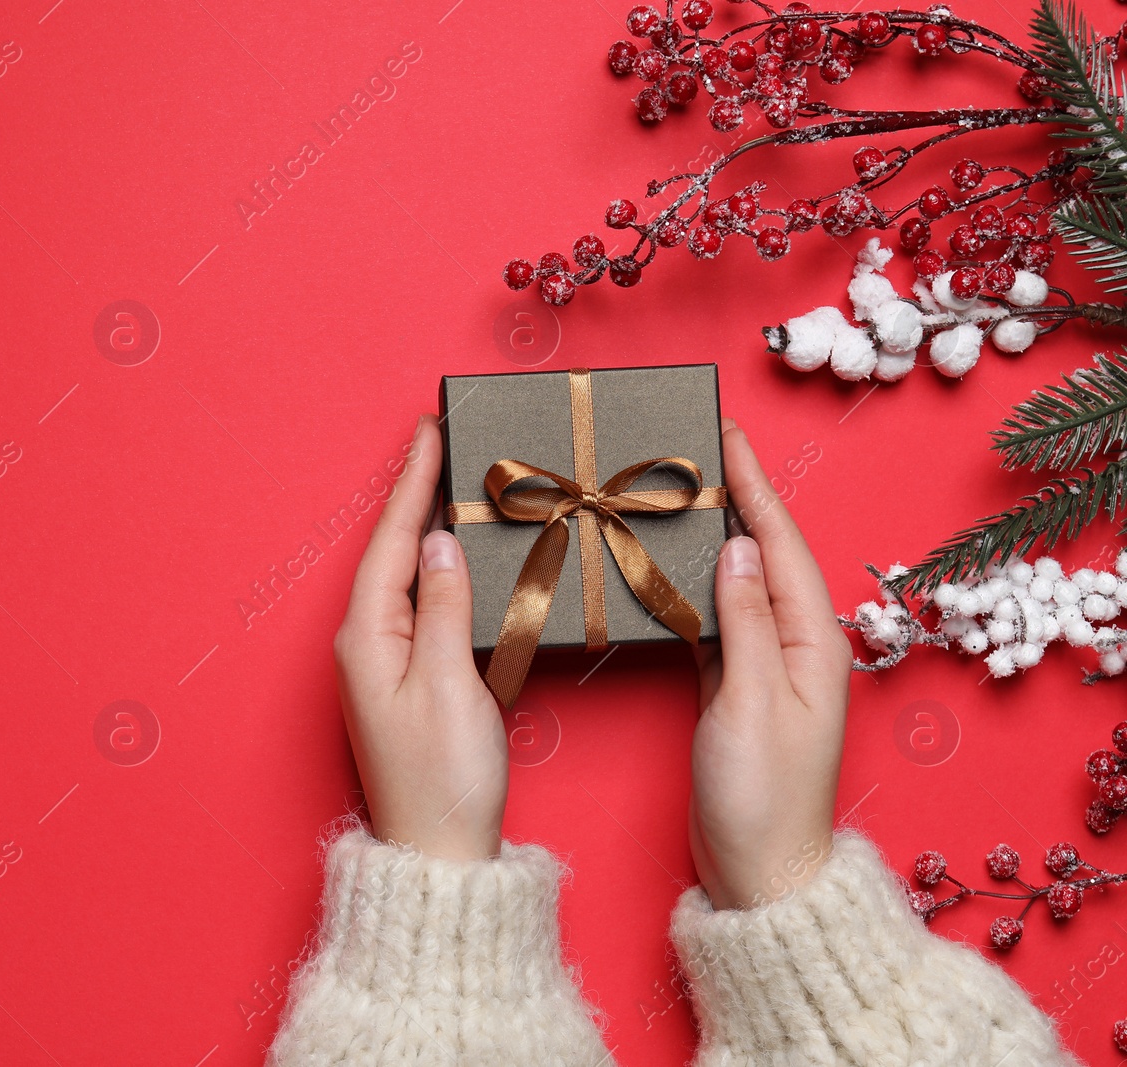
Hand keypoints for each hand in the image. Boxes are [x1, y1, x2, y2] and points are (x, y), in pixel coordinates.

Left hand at [333, 414, 506, 860]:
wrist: (438, 853)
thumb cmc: (444, 779)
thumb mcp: (450, 686)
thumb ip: (444, 609)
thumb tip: (439, 544)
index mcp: (368, 637)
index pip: (392, 541)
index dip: (412, 484)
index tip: (428, 432)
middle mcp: (365, 644)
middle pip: (392, 551)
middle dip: (417, 496)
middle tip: (443, 441)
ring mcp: (382, 664)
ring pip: (405, 576)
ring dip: (427, 529)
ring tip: (453, 482)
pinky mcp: (405, 681)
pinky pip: (418, 606)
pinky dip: (437, 572)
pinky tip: (456, 557)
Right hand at [689, 420, 852, 908]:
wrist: (760, 873)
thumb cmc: (761, 796)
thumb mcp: (752, 703)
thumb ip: (746, 622)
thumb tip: (736, 547)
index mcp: (813, 644)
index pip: (782, 546)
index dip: (754, 489)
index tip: (727, 437)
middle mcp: (796, 647)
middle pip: (763, 555)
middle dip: (733, 499)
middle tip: (693, 452)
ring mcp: (766, 667)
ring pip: (737, 583)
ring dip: (709, 537)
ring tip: (675, 493)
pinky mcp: (736, 688)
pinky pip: (717, 619)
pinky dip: (693, 586)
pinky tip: (668, 565)